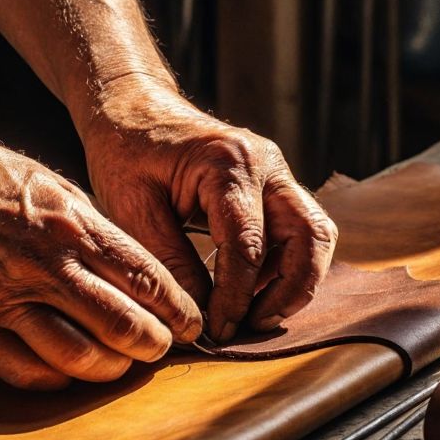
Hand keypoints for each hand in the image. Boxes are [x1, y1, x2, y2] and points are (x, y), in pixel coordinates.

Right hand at [0, 132, 202, 389]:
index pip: (144, 277)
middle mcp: (43, 264)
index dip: (177, 309)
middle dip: (153, 344)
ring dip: (111, 368)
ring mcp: (3, 298)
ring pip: (77, 355)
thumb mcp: (51, 185)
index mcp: (71, 224)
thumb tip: (138, 269)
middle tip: (163, 349)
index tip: (192, 324)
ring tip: (121, 364)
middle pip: (120, 323)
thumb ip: (93, 228)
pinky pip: (23, 370)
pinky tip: (70, 371)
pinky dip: (56, 378)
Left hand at [78, 76, 337, 342]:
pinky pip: (300, 230)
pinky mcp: (274, 185)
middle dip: (289, 291)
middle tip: (251, 327)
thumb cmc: (125, 152)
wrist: (132, 109)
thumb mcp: (132, 208)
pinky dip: (286, 266)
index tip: (218, 330)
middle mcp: (266, 165)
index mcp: (228, 164)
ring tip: (254, 315)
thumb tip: (198, 317)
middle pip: (308, 236)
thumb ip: (169, 261)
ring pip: (315, 234)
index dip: (236, 297)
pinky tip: (251, 291)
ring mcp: (276, 173)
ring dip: (295, 281)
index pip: (248, 245)